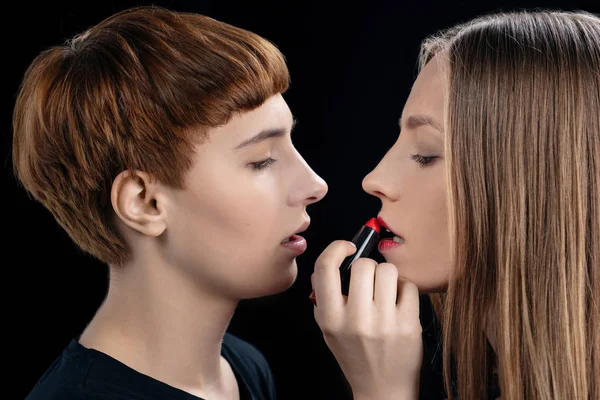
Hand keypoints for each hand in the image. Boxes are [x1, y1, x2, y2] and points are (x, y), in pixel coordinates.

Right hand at [310, 240, 422, 399]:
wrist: (382, 390)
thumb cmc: (354, 355)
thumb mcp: (328, 329)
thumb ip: (324, 297)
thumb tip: (332, 261)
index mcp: (330, 318)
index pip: (325, 268)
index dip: (336, 248)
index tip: (347, 248)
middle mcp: (355, 320)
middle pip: (363, 265)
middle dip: (368, 266)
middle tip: (370, 280)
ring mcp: (384, 323)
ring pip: (388, 271)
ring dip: (388, 275)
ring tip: (386, 290)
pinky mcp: (408, 325)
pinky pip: (409, 286)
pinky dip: (405, 289)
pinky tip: (400, 302)